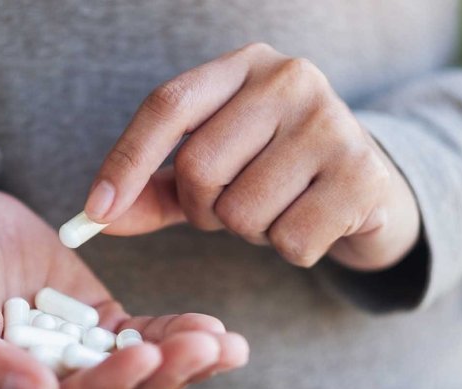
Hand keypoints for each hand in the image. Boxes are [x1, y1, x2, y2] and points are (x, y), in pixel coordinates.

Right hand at [0, 167, 247, 388]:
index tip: (144, 356)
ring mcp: (71, 364)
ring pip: (133, 379)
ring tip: (224, 343)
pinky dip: (175, 336)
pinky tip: (212, 329)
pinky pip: (142, 340)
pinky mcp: (96, 329)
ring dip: (181, 365)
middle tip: (204, 347)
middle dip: (158, 380)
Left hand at [85, 43, 419, 270]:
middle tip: (230, 207)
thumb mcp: (213, 169)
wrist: (365, 185)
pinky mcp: (362, 174)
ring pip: (242, 213)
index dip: (125, 161)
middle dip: (203, 209)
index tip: (95, 211)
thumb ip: (153, 188)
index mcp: (244, 66)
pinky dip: (289, 248)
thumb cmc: (274, 173)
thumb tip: (98, 218)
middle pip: (199, 168)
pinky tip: (311, 222)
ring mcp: (331, 122)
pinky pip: (289, 241)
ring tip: (277, 208)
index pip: (167, 106)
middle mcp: (289, 80)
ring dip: (248, 231)